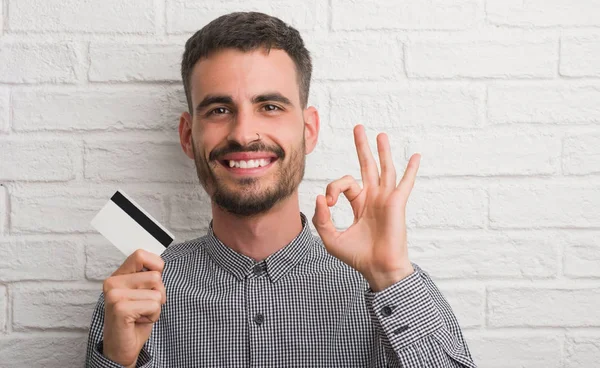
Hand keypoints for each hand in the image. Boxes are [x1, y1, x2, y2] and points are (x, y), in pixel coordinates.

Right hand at [102, 249, 165, 366]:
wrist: (122, 348)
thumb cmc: (135, 320)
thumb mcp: (143, 292)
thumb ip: (148, 276)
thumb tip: (159, 263)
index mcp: (118, 275)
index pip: (141, 255)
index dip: (156, 265)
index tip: (154, 281)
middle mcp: (112, 282)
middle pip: (155, 276)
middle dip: (158, 294)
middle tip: (143, 306)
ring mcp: (114, 295)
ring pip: (157, 292)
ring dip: (155, 306)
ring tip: (140, 314)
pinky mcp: (120, 308)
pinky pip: (153, 305)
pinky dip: (153, 316)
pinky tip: (138, 321)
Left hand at [312, 125, 420, 291]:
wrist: (377, 269)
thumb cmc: (357, 256)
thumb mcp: (331, 237)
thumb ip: (322, 218)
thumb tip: (321, 197)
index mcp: (359, 204)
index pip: (344, 185)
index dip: (333, 189)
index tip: (329, 204)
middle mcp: (373, 199)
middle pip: (367, 166)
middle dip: (362, 147)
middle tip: (358, 128)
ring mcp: (386, 200)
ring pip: (384, 169)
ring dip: (382, 151)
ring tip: (380, 134)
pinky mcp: (396, 204)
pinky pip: (405, 183)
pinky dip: (411, 170)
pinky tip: (416, 156)